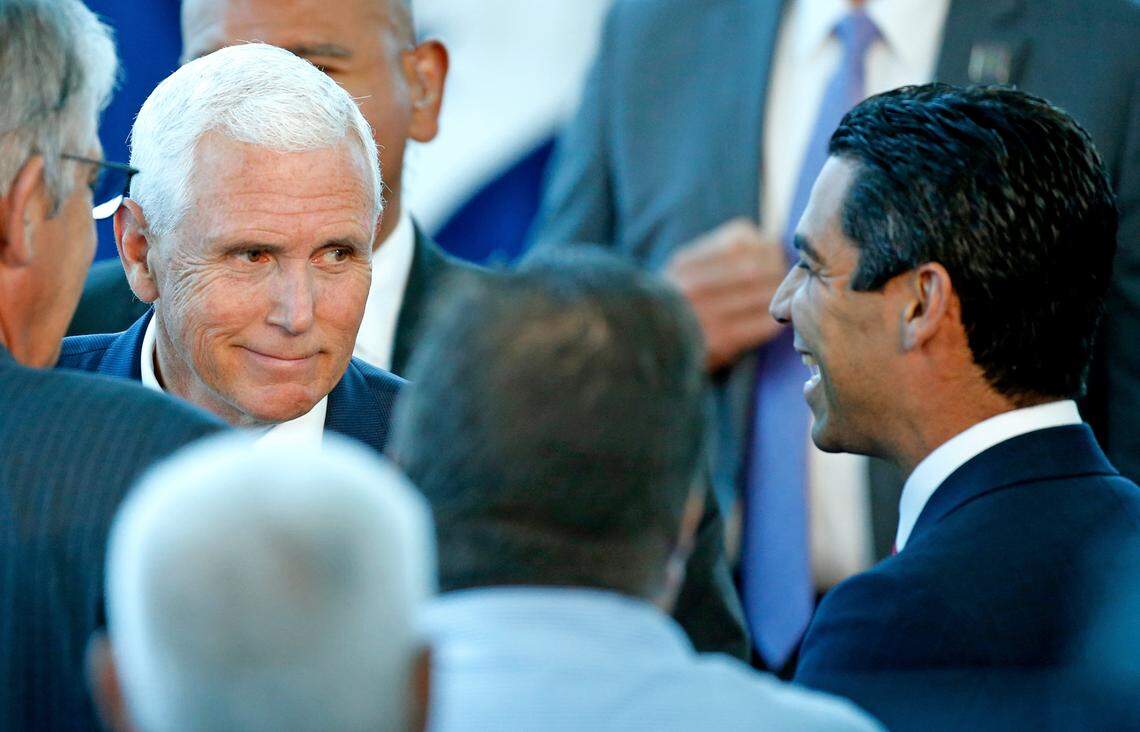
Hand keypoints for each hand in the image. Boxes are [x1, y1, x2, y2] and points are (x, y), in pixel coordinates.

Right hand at [664, 218, 787, 371]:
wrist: (648, 349)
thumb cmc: (674, 308)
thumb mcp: (681, 271)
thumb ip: (715, 255)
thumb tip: (766, 243)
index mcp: (685, 263)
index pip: (739, 238)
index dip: (763, 244)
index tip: (770, 251)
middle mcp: (693, 286)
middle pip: (755, 266)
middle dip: (776, 269)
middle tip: (783, 275)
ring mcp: (706, 314)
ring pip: (763, 293)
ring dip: (779, 294)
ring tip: (782, 297)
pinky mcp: (720, 342)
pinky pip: (762, 324)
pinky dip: (773, 320)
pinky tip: (771, 320)